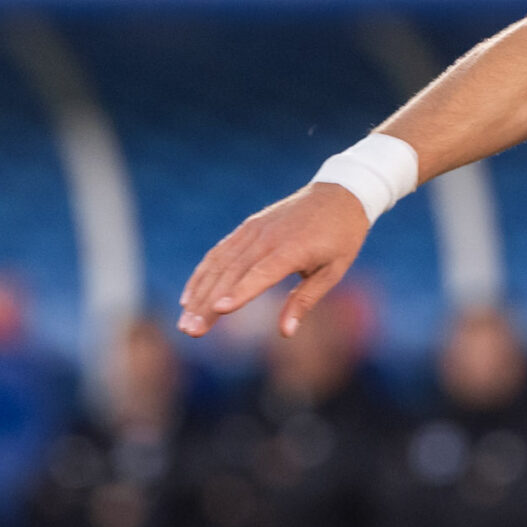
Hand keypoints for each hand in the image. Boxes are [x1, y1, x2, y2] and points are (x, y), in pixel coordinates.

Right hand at [178, 184, 370, 339]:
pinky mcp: (247, 227)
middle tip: (190, 331)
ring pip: (219, 264)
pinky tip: (190, 298)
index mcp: (294, 248)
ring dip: (198, 294)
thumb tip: (286, 332)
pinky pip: (219, 253)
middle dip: (208, 304)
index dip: (240, 291)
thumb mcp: (334, 270)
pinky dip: (202, 275)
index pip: (262, 272)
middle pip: (232, 273)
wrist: (340, 194)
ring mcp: (253, 230)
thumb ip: (305, 300)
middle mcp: (268, 237)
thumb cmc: (341, 237)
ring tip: (185, 322)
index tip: (219, 309)